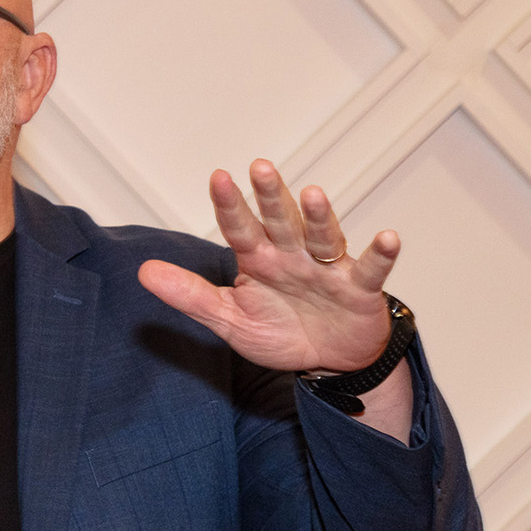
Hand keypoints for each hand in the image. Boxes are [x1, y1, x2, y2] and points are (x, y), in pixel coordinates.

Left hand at [138, 160, 395, 373]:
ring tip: (313, 194)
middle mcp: (292, 256)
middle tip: (260, 167)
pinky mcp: (359, 289)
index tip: (218, 177)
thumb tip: (144, 272)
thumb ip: (190, 296)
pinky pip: (371, 269)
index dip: (230, 205)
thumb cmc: (282, 332)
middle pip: (281, 222)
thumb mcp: (230, 320)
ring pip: (322, 237)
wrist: (329, 362)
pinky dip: (380, 254)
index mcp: (259, 260)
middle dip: (271, 197)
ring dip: (320, 217)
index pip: (240, 229)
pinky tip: (387, 237)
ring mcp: (327, 269)